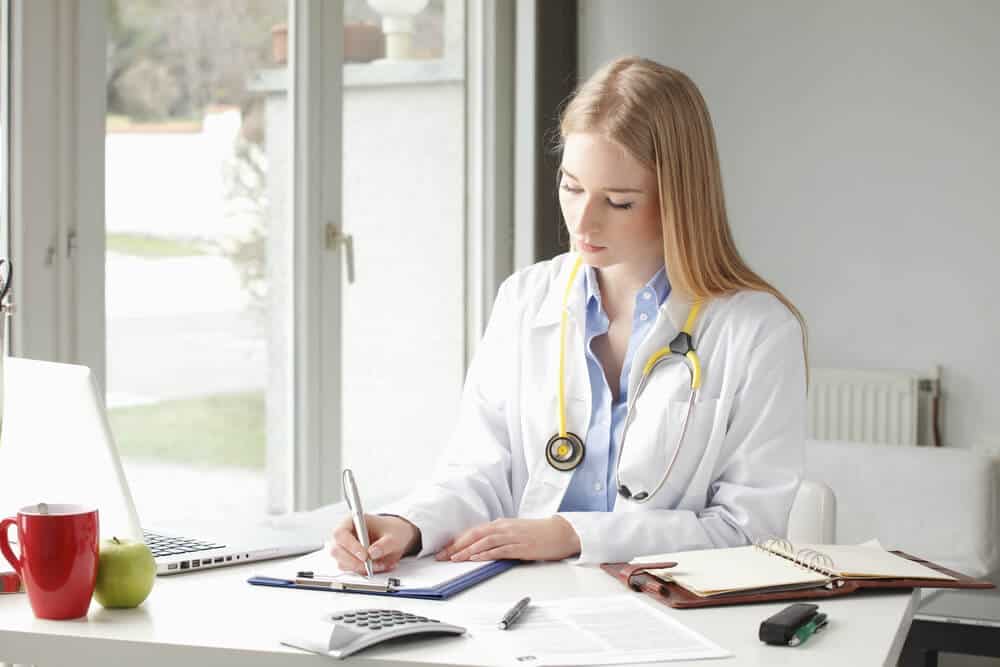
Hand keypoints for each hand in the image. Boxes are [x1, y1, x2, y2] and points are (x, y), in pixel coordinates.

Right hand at [331, 514, 420, 574]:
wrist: (395, 537)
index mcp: (351, 521)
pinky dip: (365, 571)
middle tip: (371, 565)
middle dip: (354, 561)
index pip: (341, 533)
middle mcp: (344, 535)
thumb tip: (372, 552)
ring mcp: (344, 549)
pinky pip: (351, 570)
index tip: (365, 556)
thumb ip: (384, 544)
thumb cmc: (391, 531)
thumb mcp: (394, 536)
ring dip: (361, 568)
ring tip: (381, 564)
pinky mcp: (349, 561)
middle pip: (337, 551)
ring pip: (342, 563)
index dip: (350, 546)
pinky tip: (379, 565)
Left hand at [435, 516, 580, 561]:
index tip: (445, 549)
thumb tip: (483, 542)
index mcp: (501, 523)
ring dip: (468, 550)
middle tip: (443, 555)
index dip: (458, 540)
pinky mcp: (521, 547)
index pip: (474, 531)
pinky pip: (500, 550)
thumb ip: (499, 535)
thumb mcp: (514, 530)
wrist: (559, 532)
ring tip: (455, 558)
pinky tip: (477, 559)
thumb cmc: (538, 533)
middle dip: (457, 545)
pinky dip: (486, 554)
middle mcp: (504, 527)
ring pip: (485, 541)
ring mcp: (512, 537)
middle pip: (475, 535)